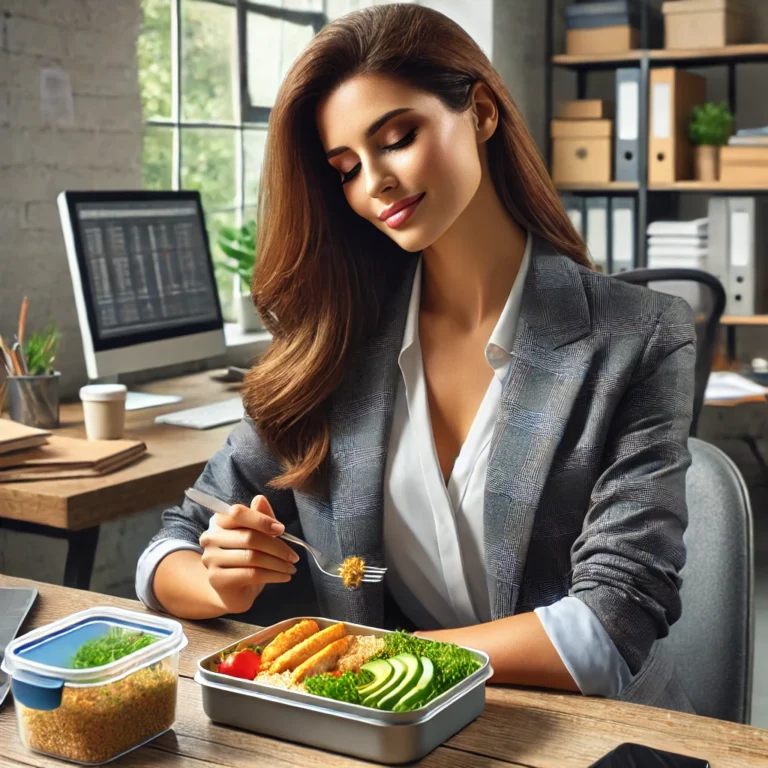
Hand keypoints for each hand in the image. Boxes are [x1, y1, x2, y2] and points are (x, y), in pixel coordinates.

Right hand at [198, 495, 299, 613]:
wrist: (233, 590)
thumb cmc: (246, 557)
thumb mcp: (257, 534)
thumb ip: (260, 517)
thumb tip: (260, 498)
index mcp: (220, 522)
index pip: (238, 513)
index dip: (262, 520)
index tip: (282, 530)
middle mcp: (210, 538)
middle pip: (249, 537)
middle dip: (277, 547)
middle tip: (294, 556)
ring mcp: (211, 559)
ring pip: (252, 557)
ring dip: (278, 563)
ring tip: (292, 567)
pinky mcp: (217, 579)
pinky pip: (251, 574)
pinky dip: (273, 575)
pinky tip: (285, 577)